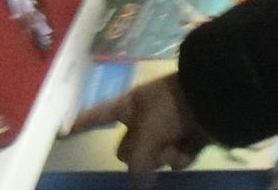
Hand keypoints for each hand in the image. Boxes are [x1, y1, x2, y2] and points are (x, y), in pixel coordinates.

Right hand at [67, 72, 210, 189]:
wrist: (215, 97)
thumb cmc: (172, 106)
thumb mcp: (146, 132)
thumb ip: (135, 161)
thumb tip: (142, 183)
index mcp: (129, 105)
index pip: (97, 117)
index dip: (80, 125)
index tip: (61, 132)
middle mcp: (144, 117)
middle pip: (126, 150)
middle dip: (139, 154)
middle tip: (154, 144)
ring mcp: (165, 130)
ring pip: (151, 160)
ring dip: (164, 156)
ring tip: (177, 141)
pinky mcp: (185, 139)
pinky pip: (174, 160)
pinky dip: (182, 156)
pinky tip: (191, 144)